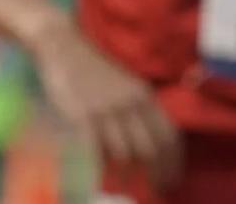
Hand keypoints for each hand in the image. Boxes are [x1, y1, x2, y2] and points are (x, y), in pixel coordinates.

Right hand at [33, 20, 181, 190]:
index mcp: (143, 94)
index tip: (171, 180)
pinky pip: (97, 151)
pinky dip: (101, 169)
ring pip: (125, 154)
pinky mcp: (82, 114)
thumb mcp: (125, 83)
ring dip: (126, 177)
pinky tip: (101, 178)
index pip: (169, 136)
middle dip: (155, 176)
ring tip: (123, 188)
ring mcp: (105, 109)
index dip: (174, 163)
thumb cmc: (93, 67)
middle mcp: (129, 102)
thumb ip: (140, 109)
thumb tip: (153, 146)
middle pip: (151, 150)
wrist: (62, 45)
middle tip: (153, 190)